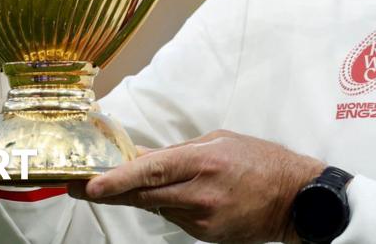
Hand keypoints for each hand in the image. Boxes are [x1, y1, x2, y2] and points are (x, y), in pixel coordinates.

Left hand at [68, 130, 325, 243]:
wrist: (294, 198)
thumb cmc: (260, 161)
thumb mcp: (219, 141)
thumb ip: (179, 150)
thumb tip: (142, 155)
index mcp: (204, 161)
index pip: (150, 172)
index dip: (116, 180)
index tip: (89, 185)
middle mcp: (200, 193)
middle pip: (144, 196)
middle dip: (110, 192)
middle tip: (81, 187)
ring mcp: (203, 219)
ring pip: (158, 208)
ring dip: (144, 196)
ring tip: (136, 183)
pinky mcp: (207, 235)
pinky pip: (176, 218)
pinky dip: (169, 206)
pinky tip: (176, 195)